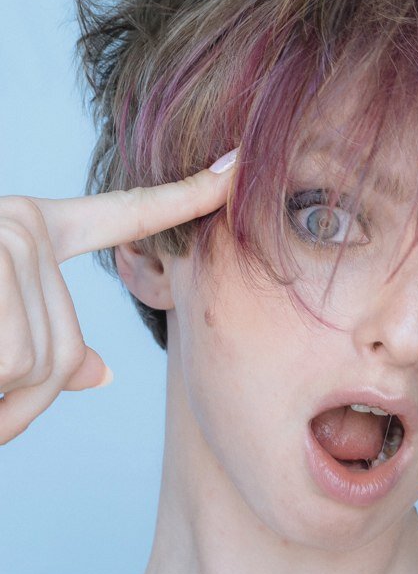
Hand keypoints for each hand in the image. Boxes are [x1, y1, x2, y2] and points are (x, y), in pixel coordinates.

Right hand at [0, 150, 237, 445]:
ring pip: (37, 365)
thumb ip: (41, 344)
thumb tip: (101, 373)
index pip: (122, 216)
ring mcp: (1, 234)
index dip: (182, 198)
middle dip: (18, 405)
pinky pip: (12, 361)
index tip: (238, 168)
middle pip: (68, 352)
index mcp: (28, 228)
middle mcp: (18, 221)